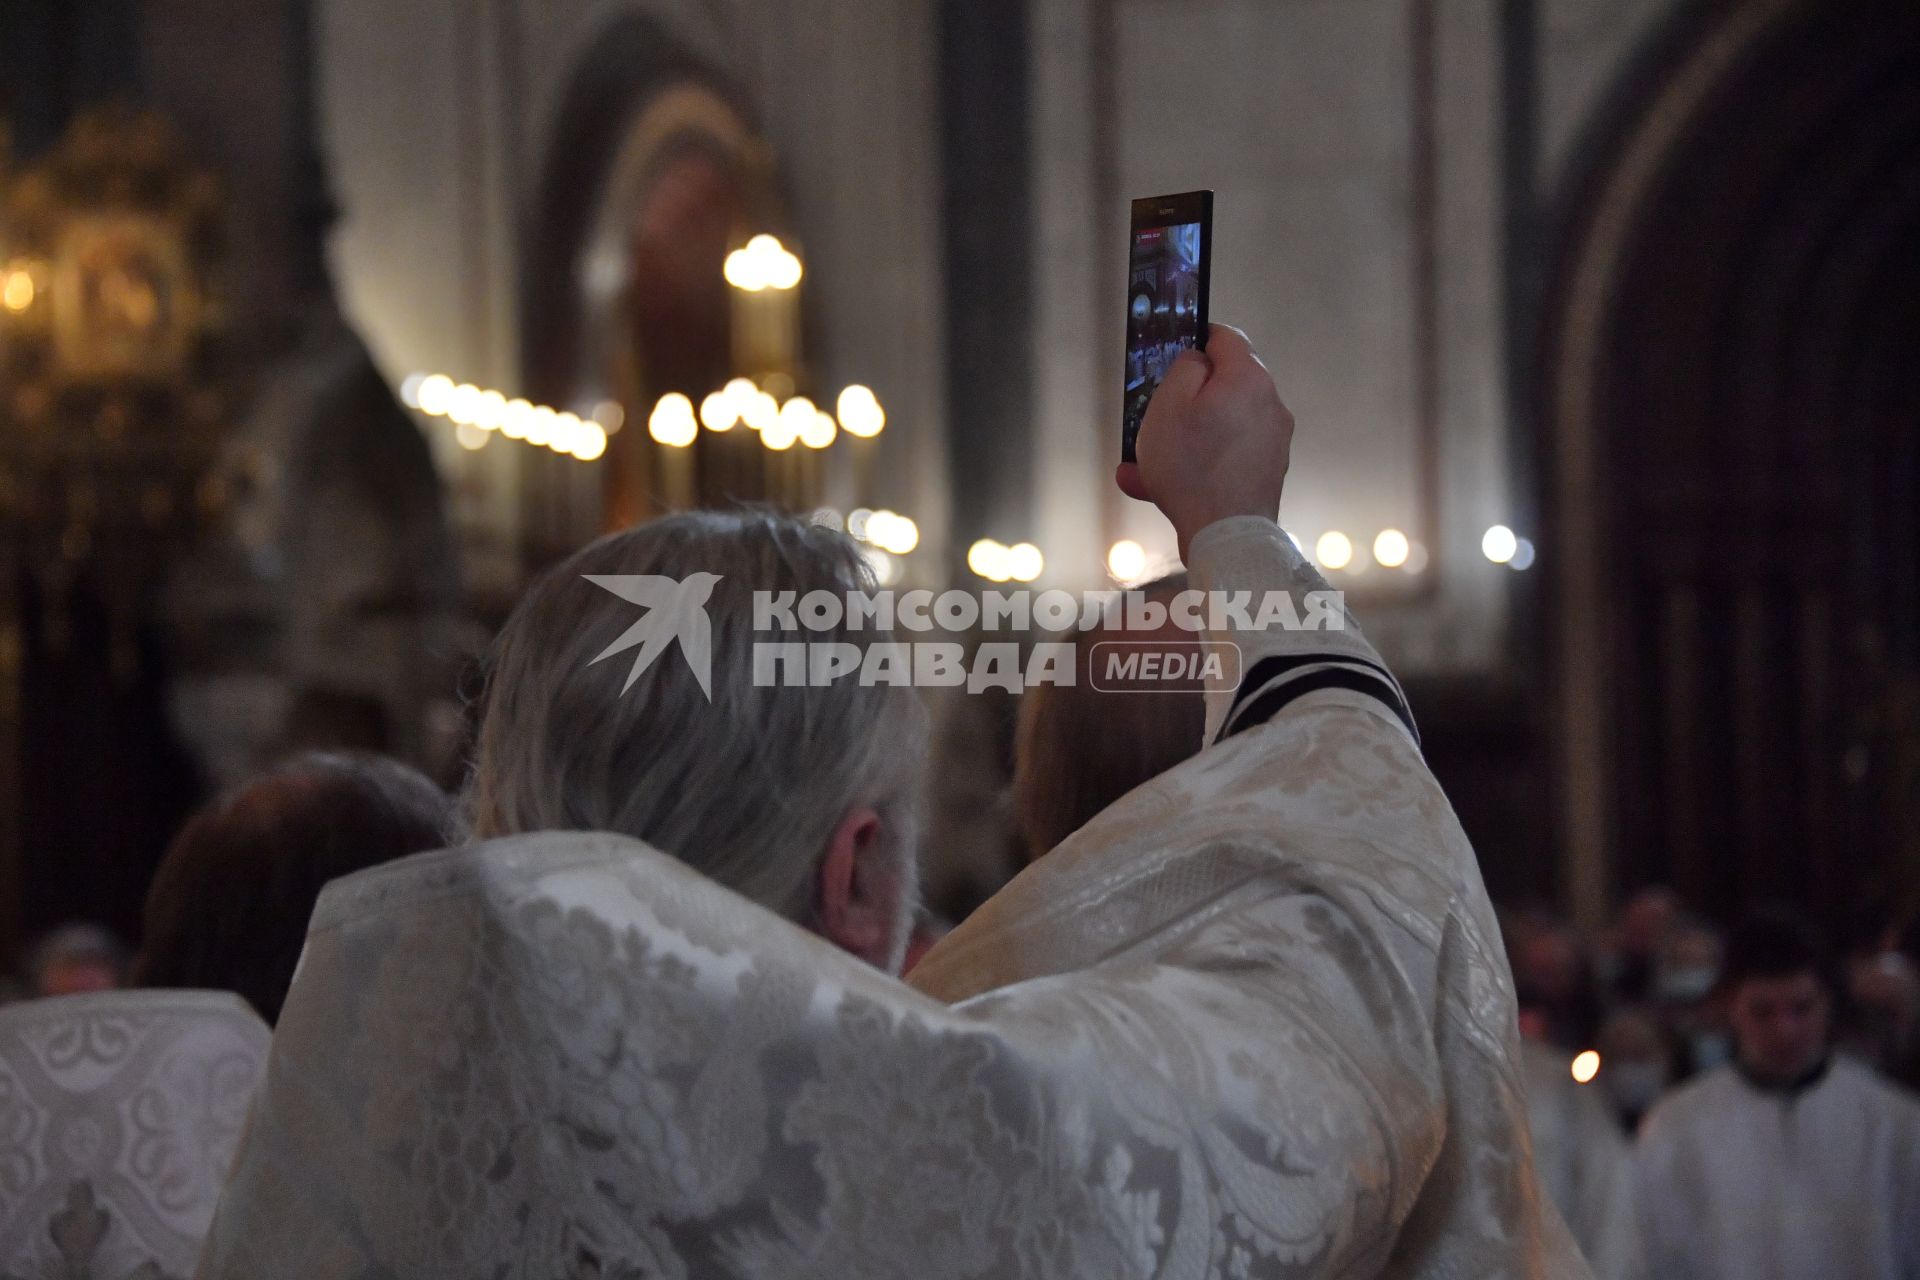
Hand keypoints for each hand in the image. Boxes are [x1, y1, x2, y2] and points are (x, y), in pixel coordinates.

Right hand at [1116, 324, 1292, 561]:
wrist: (1226, 535)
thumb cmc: (1191, 467)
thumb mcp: (1169, 406)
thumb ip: (1184, 369)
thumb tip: (1199, 361)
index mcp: (1248, 378)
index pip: (1226, 337)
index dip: (1196, 339)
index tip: (1172, 355)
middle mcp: (1270, 403)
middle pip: (1225, 385)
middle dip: (1186, 399)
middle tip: (1153, 417)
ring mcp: (1274, 440)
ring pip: (1221, 426)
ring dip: (1186, 438)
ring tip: (1141, 467)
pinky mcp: (1269, 471)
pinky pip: (1227, 456)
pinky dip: (1200, 463)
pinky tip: (1159, 488)